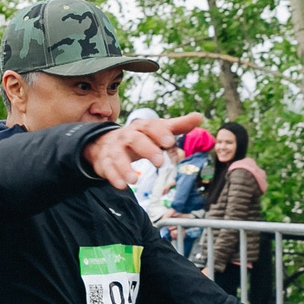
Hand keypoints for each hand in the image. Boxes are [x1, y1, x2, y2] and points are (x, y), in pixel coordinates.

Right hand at [87, 113, 205, 191]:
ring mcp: (114, 149)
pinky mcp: (105, 162)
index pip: (150, 126)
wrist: (106, 142)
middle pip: (135, 139)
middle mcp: (127, 136)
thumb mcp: (157, 131)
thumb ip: (177, 126)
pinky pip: (107, 169)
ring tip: (135, 180)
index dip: (160, 133)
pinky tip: (122, 186)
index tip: (170, 142)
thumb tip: (198, 117)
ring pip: (117, 156)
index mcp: (142, 127)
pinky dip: (114, 177)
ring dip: (125, 168)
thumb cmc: (139, 137)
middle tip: (159, 162)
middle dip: (146, 150)